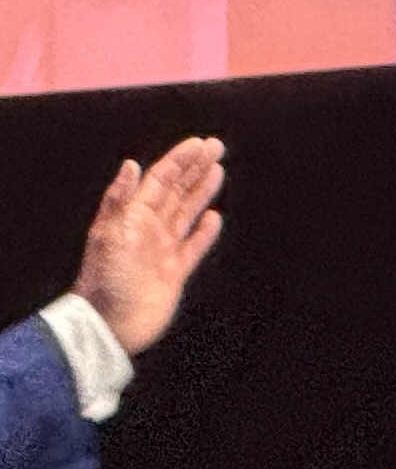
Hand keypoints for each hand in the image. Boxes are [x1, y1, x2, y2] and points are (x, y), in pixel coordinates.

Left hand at [77, 137, 226, 354]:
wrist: (110, 324)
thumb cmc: (106, 280)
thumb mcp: (110, 235)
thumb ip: (122, 199)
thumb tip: (132, 165)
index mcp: (133, 217)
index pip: (161, 180)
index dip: (180, 160)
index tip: (200, 144)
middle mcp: (148, 229)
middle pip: (176, 191)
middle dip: (195, 168)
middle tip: (215, 147)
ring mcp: (161, 250)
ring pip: (186, 213)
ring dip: (201, 191)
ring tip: (217, 172)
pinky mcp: (173, 272)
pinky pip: (193, 247)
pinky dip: (204, 232)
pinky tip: (213, 219)